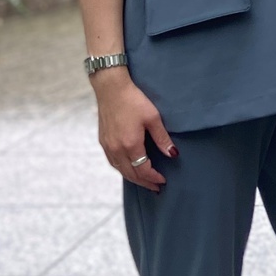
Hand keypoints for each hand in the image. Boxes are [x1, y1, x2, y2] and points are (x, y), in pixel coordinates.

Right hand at [92, 71, 176, 191]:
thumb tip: (172, 154)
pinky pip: (112, 162)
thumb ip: (162, 139)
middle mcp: (116, 149)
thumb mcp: (153, 118)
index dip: (154, 177)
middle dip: (144, 182)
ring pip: (120, 170)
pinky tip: (129, 168)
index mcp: (130, 145)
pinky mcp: (103, 140)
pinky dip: (122, 169)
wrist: (111, 87)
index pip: (143, 170)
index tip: (163, 181)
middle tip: (156, 188)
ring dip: (133, 178)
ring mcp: (108, 145)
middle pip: (131, 174)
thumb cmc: (133, 100)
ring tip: (144, 181)